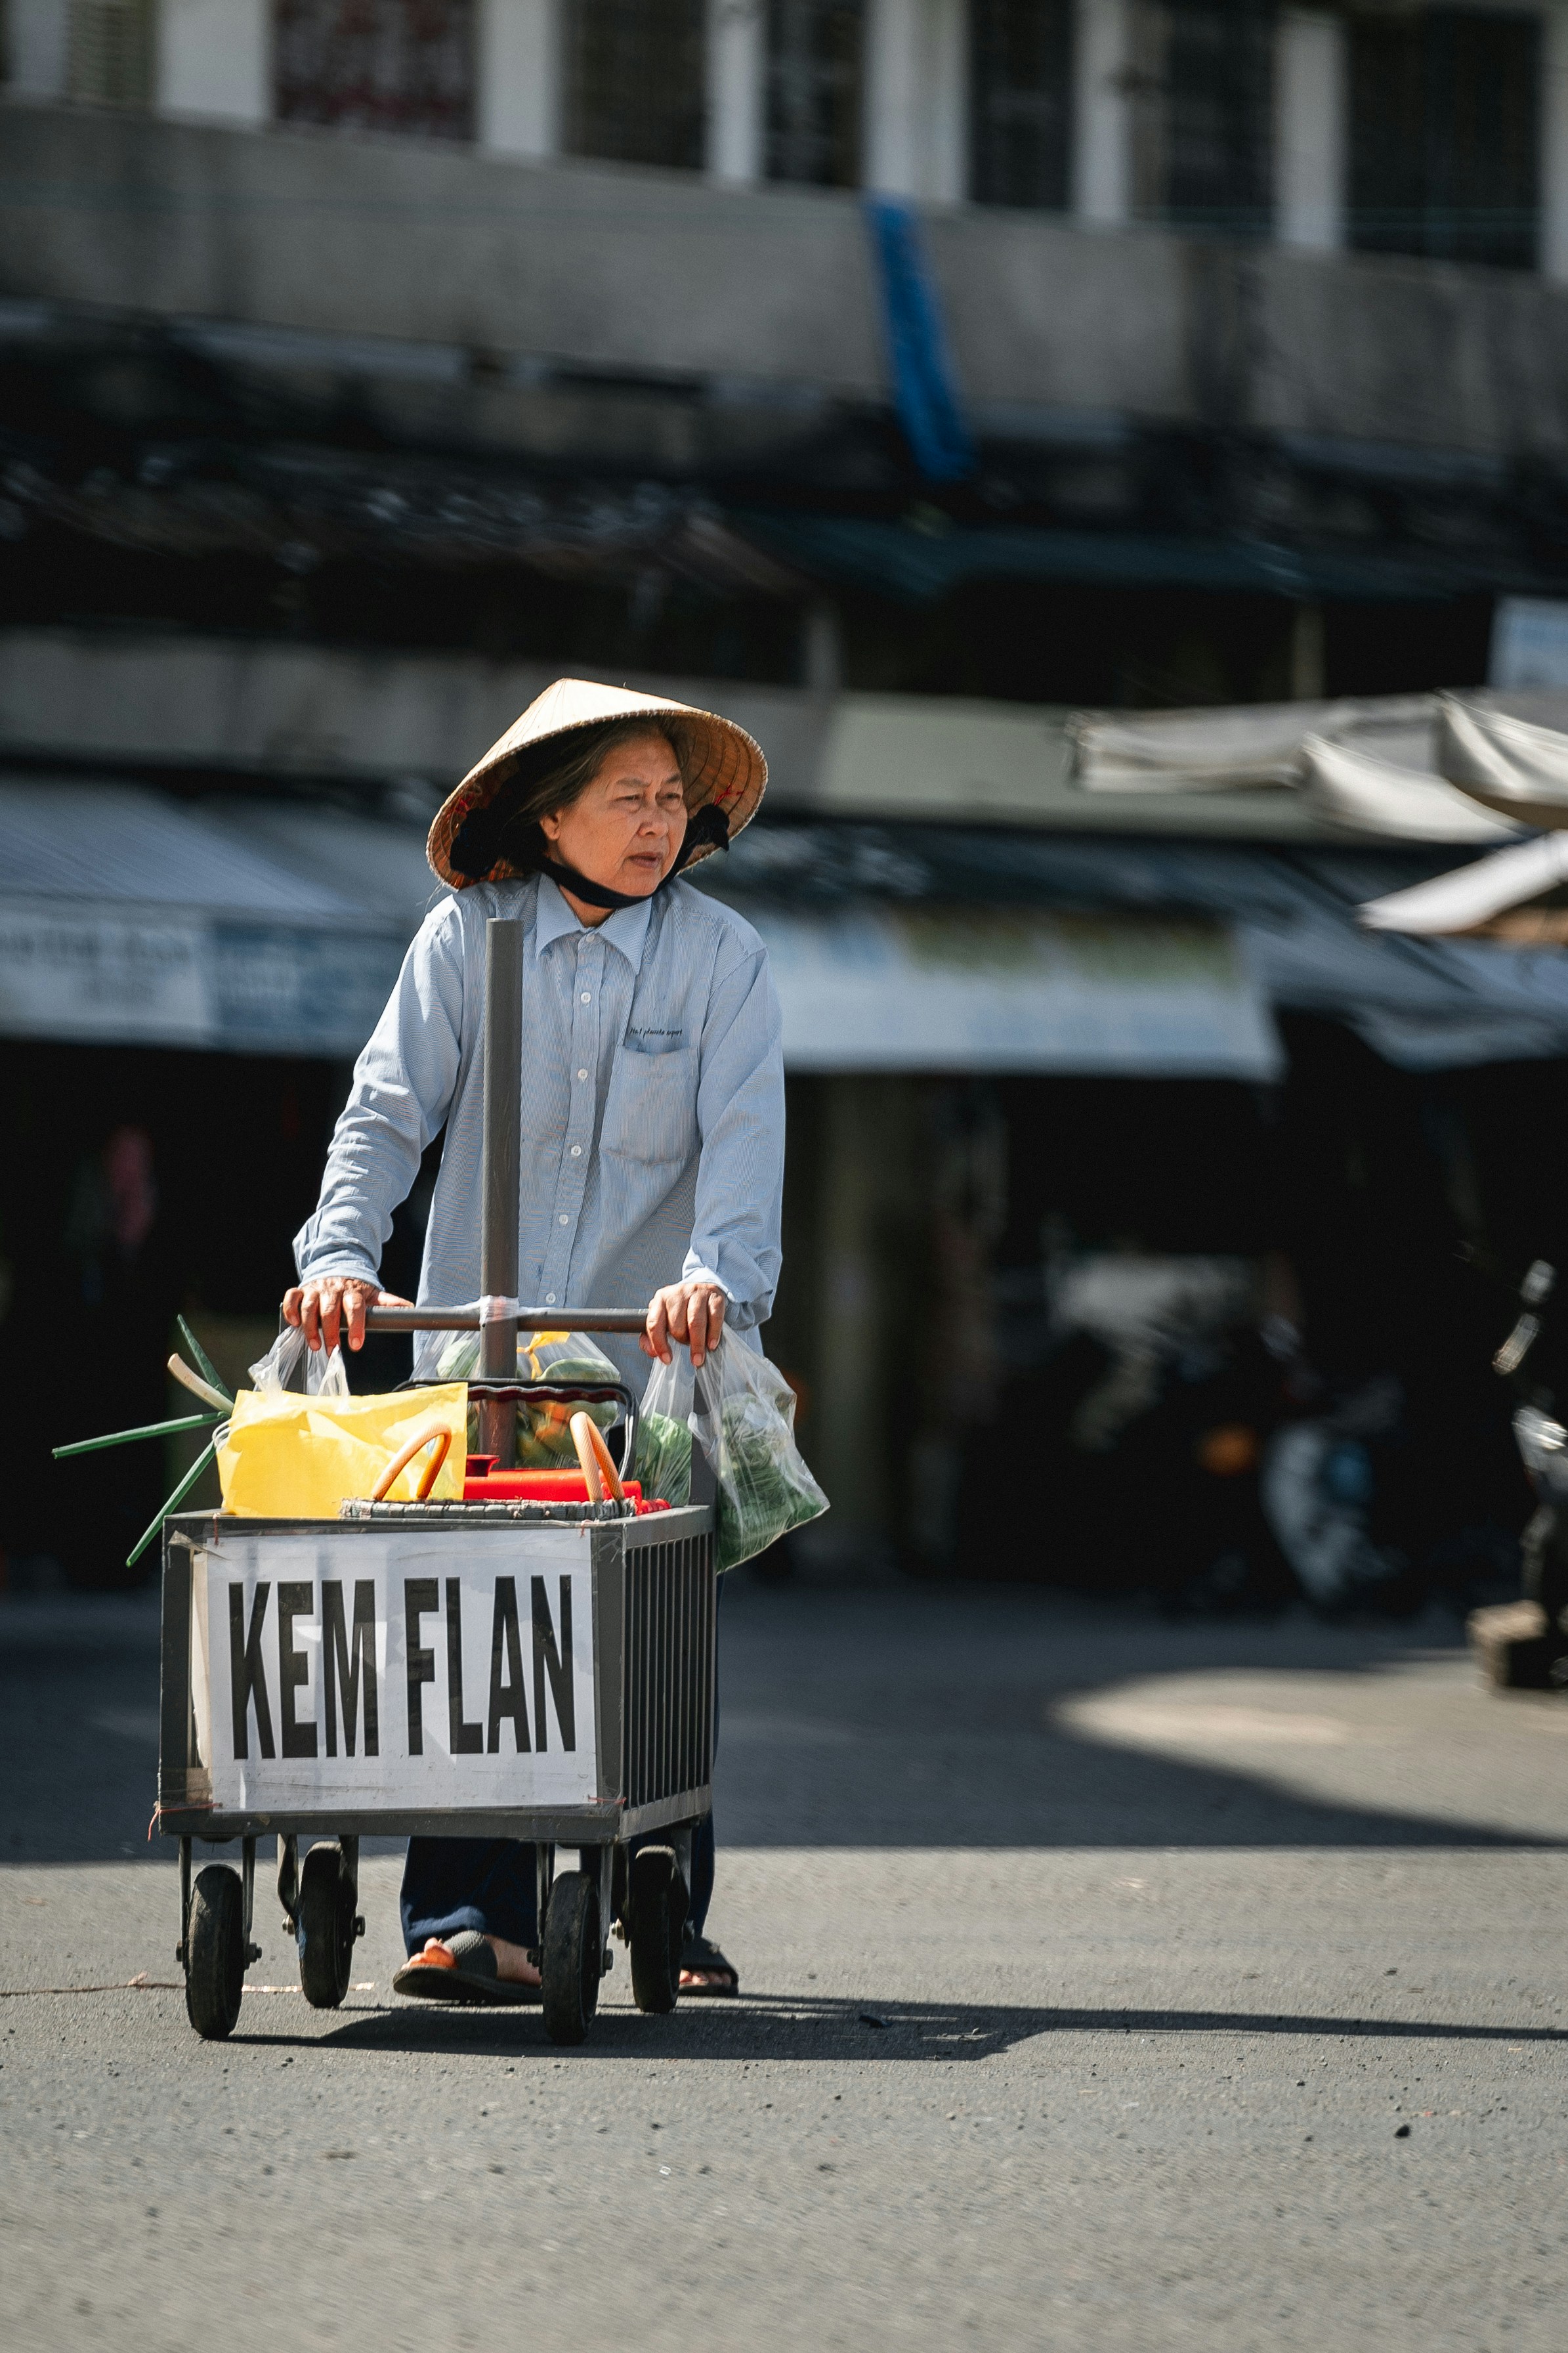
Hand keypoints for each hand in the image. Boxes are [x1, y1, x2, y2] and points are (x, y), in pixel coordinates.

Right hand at [282, 1277, 408, 1353]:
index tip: (356, 1345)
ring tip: (315, 1345)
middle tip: (332, 1351)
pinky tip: (295, 1324)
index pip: (355, 1308)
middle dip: (331, 1333)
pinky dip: (290, 1310)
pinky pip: (292, 1297)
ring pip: (309, 1306)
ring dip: (310, 1327)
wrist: (337, 1267)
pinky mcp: (302, 1289)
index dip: (356, 1327)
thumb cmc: (354, 1288)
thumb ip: (388, 1303)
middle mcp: (333, 1289)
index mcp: (352, 1291)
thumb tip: (411, 1308)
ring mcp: (316, 1289)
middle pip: (330, 1311)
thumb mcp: (372, 1294)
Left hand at [642, 1280, 727, 1369]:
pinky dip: (713, 1334)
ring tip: (698, 1358)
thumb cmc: (680, 1310)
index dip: (660, 1345)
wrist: (702, 1291)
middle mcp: (677, 1294)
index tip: (667, 1360)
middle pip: (676, 1325)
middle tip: (686, 1345)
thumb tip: (652, 1352)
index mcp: (660, 1300)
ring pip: (695, 1323)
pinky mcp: (714, 1296)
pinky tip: (711, 1344)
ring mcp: (697, 1293)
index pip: (655, 1324)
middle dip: (682, 1340)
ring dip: (697, 1344)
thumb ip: (652, 1337)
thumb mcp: (663, 1319)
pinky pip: (714, 1318)